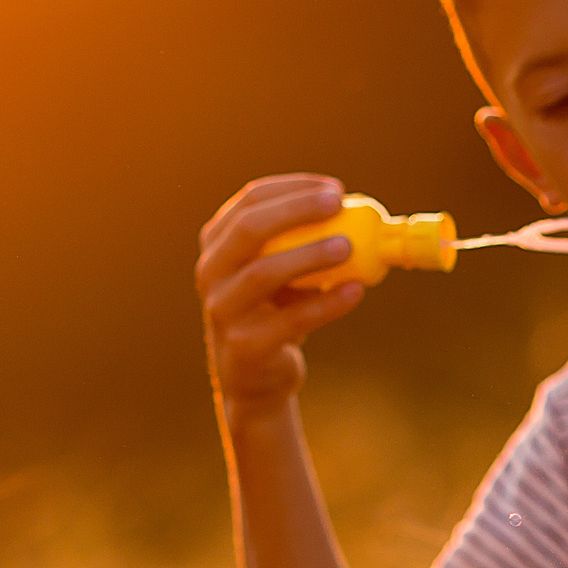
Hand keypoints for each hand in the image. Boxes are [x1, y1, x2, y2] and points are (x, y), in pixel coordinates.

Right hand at [197, 174, 362, 415]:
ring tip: (348, 247)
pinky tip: (355, 291)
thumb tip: (356, 211)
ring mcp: (223, 311)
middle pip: (249, 229)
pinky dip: (326, 304)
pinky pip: (290, 321)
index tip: (335, 189)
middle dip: (296, 210)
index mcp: (218, 244)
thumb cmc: (273, 312)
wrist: (256, 378)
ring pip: (263, 273)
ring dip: (309, 255)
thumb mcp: (278, 271)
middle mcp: (211, 272)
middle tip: (338, 203)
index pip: (250, 201)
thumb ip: (301, 242)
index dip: (293, 189)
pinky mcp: (245, 348)